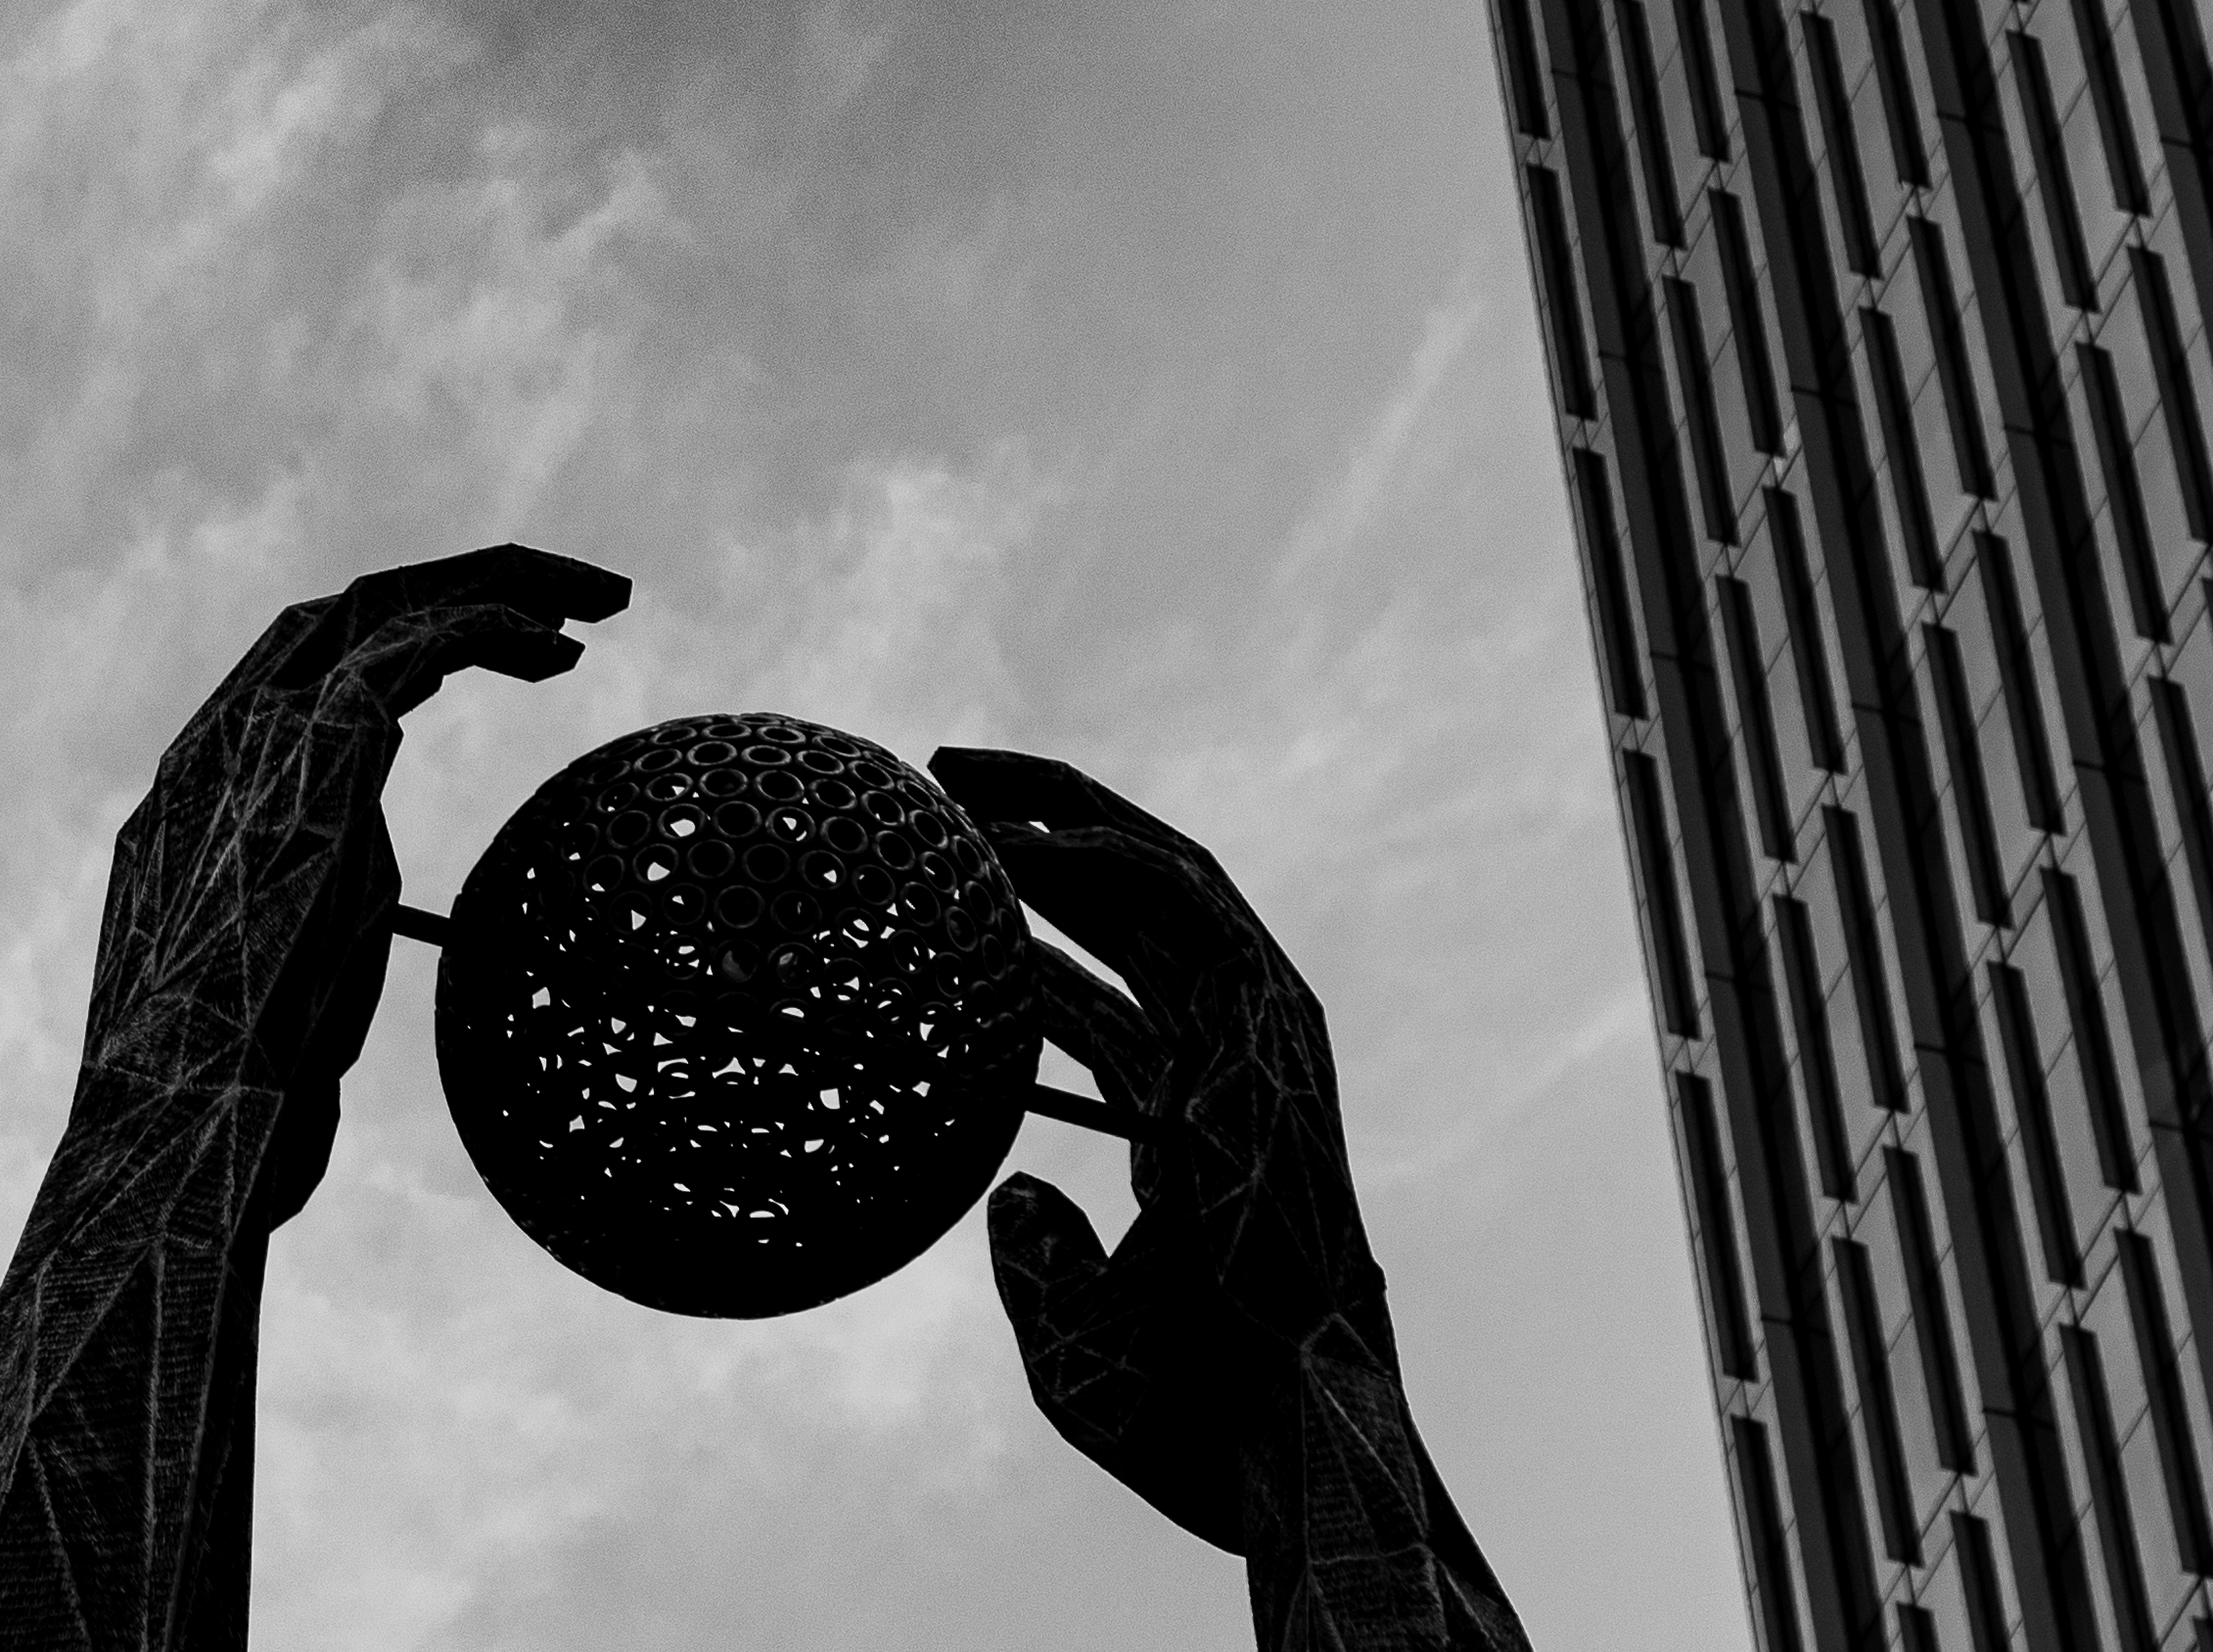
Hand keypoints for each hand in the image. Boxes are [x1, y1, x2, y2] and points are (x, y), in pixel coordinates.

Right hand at [81, 544, 628, 1229]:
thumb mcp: (288, 970)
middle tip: (577, 602)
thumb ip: (328, 903)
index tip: (518, 647)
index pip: (307, 660)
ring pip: (384, 604)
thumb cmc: (242, 1085)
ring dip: (501, 584)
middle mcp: (218, 740)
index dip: (414, 632)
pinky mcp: (316, 752)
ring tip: (601, 602)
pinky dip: (493, 630)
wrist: (189, 1125)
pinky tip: (561, 651)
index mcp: (203, 783)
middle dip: (464, 580)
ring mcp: (257, 737)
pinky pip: (416, 650)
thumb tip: (388, 902)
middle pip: (347, 608)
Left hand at [931, 748, 1381, 1548]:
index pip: (1103, 985)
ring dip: (1058, 813)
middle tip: (938, 784)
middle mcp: (1226, 1061)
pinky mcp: (1270, 1033)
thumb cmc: (1187, 1416)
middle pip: (1127, 905)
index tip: (941, 886)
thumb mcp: (1076, 1335)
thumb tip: (1005, 1196)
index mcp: (1188, 1116)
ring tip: (956, 775)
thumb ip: (1037, 1263)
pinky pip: (1186, 912)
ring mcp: (1255, 1041)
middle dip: (1036, 831)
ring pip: (1156, 878)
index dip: (1024, 927)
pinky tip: (1021, 844)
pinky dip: (1110, 860)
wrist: (1275, 1437)